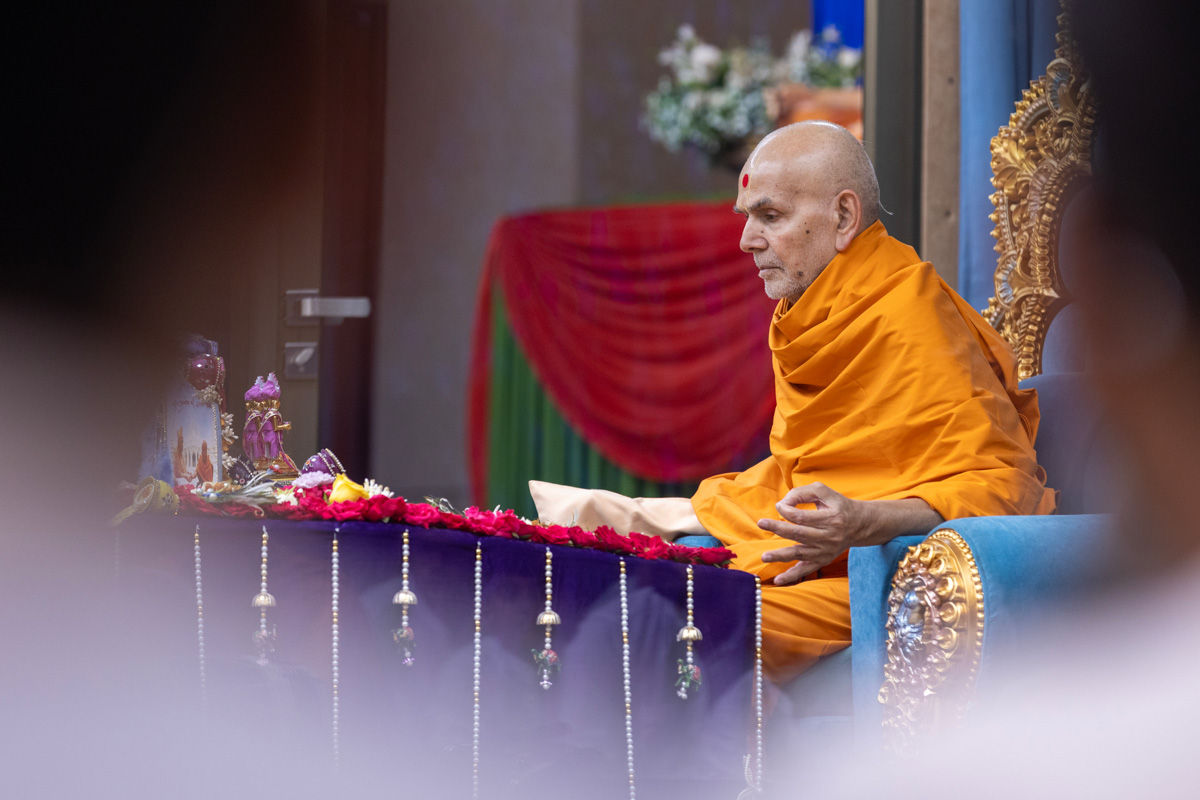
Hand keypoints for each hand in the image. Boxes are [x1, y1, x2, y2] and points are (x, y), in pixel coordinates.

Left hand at [758, 485, 942, 585]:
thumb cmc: (837, 505)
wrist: (859, 524)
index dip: (786, 511)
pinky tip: (778, 580)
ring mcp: (826, 551)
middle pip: (799, 534)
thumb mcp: (823, 491)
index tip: (778, 506)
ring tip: (764, 556)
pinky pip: (806, 570)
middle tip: (761, 523)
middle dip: (778, 528)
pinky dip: (792, 576)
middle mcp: (829, 537)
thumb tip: (782, 504)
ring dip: (780, 555)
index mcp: (831, 518)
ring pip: (800, 554)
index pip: (802, 517)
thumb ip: (801, 493)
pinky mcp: (823, 560)